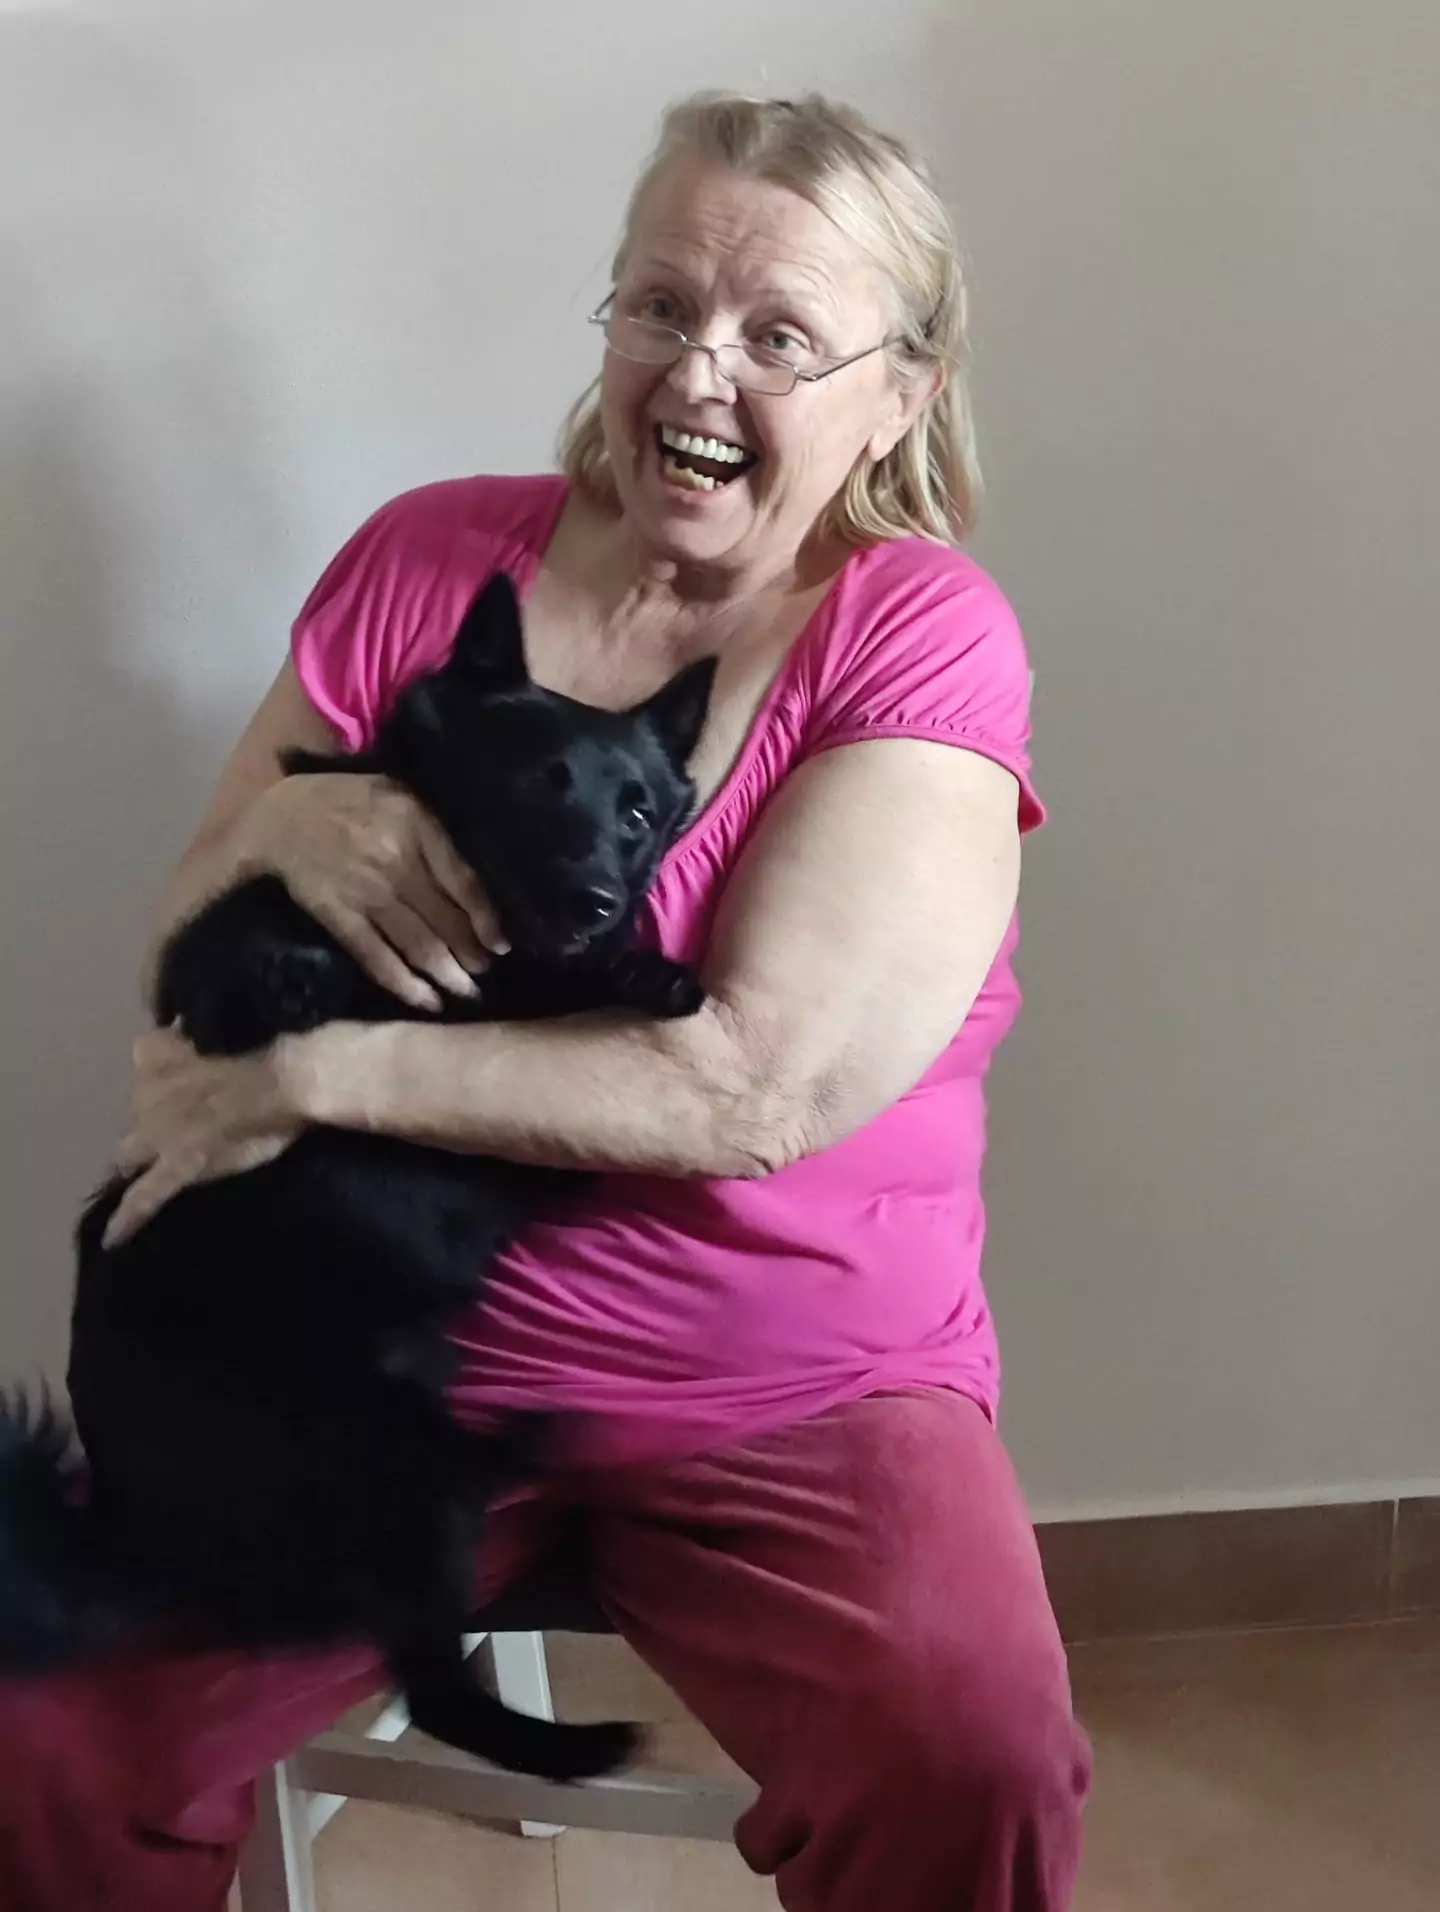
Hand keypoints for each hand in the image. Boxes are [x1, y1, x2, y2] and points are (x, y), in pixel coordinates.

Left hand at [102, 1026, 305, 1246]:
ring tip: (144, 1168)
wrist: (284, 1084)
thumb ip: (215, 1043)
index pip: (146, 1054)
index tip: (180, 1064)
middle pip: (136, 1109)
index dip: (161, 1066)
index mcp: (165, 1058)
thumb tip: (207, 1038)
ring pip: (130, 1150)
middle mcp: (152, 1093)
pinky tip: (113, 1239)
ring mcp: (160, 1133)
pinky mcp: (175, 1166)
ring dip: (138, 1155)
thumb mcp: (238, 1036)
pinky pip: (145, 1196)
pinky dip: (129, 1218)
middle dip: (147, 1117)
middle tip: (172, 1123)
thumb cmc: (272, 1058)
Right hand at [240, 773, 507, 1011]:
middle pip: (445, 920)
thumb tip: (475, 877)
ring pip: (418, 944)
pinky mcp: (337, 916)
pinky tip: (427, 1001)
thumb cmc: (348, 801)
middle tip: (485, 972)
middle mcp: (395, 862)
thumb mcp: (398, 794)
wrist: (280, 816)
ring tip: (467, 992)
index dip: (486, 919)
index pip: (464, 882)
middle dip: (471, 955)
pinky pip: (376, 958)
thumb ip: (435, 830)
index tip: (501, 945)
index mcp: (416, 825)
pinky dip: (404, 985)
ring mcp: (365, 893)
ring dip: (447, 976)